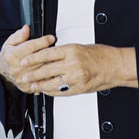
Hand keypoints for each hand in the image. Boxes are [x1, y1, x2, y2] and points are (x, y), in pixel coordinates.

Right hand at [0, 25, 54, 93]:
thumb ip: (19, 35)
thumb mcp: (10, 42)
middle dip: (50, 52)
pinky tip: (55, 72)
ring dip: (51, 64)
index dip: (43, 41)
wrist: (3, 71)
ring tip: (58, 59)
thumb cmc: (8, 55)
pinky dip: (49, 78)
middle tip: (56, 48)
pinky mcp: (26, 87)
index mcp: (12, 55)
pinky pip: (41, 83)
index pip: (32, 46)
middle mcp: (16, 68)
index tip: (51, 38)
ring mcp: (21, 79)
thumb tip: (26, 28)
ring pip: (42, 71)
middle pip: (39, 59)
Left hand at [19, 43, 138, 95]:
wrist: (114, 65)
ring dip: (40, 85)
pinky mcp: (79, 88)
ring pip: (52, 83)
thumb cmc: (100, 55)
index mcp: (72, 50)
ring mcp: (75, 77)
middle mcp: (72, 63)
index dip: (33, 57)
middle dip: (33, 73)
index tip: (25, 60)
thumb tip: (50, 56)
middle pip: (46, 69)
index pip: (47, 53)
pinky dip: (52, 91)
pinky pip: (61, 91)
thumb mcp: (80, 47)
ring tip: (32, 85)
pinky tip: (46, 90)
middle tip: (23, 75)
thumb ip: (65, 53)